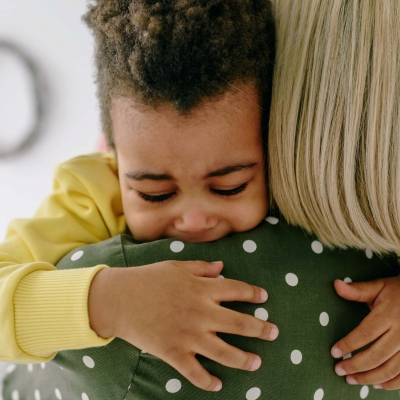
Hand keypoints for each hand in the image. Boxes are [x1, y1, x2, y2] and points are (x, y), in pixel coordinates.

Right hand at [88, 261, 278, 391]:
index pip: (236, 290)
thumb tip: (222, 267)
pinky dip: (208, 381)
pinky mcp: (174, 353)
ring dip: (244, 359)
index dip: (253, 293)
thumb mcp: (177, 266)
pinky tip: (219, 384)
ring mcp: (189, 335)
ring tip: (257, 362)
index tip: (264, 297)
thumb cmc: (148, 278)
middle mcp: (201, 313)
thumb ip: (202, 267)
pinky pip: (195, 373)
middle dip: (260, 329)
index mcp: (202, 289)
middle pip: (240, 324)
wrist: (119, 298)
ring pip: (224, 352)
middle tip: (274, 333)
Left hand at [331, 276, 399, 389]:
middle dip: (356, 365)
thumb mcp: (379, 286)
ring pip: (391, 369)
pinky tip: (376, 385)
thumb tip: (336, 284)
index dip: (348, 345)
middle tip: (339, 370)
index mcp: (388, 315)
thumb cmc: (398, 291)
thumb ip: (357, 290)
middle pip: (376, 355)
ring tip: (352, 379)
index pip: (365, 333)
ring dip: (370, 377)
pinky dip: (391, 384)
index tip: (334, 352)